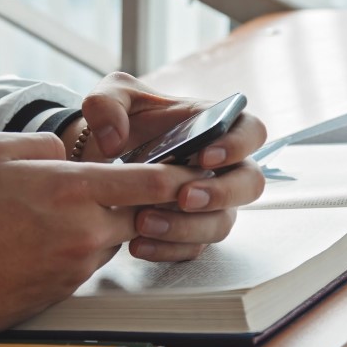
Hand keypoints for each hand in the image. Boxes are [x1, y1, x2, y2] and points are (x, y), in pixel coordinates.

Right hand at [0, 132, 208, 338]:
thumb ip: (42, 143)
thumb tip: (67, 152)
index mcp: (72, 189)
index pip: (151, 181)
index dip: (179, 174)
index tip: (194, 168)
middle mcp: (85, 230)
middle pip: (141, 213)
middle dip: (141, 199)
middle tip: (123, 185)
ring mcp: (77, 265)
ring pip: (113, 237)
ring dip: (103, 222)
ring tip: (60, 212)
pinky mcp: (65, 289)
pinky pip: (89, 260)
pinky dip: (81, 245)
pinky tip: (45, 238)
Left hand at [77, 72, 266, 261]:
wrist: (94, 159)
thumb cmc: (116, 122)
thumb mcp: (107, 98)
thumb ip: (106, 104)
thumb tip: (114, 141)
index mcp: (212, 125)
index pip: (251, 131)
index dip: (238, 145)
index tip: (204, 155)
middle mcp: (220, 166)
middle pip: (250, 183)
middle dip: (221, 193)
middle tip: (185, 197)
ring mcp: (209, 201)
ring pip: (222, 222)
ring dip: (188, 227)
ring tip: (145, 223)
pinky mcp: (191, 229)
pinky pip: (193, 247)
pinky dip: (167, 249)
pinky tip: (137, 244)